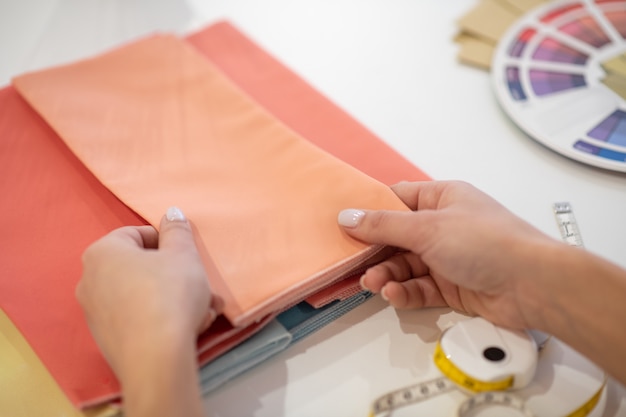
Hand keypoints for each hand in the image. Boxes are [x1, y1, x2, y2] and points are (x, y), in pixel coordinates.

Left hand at [76, 207, 221, 378]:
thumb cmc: (169, 295)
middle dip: (175, 275)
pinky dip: (160, 317)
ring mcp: (94, 312)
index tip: (187, 255)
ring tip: (203, 309)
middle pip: (140, 267)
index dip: (167, 241)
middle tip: (200, 284)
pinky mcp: (105, 339)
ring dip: (174, 297)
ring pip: (142, 294)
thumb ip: (177, 231)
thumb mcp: (183, 255)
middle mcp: (90, 279)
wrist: (155, 359)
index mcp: (103, 252)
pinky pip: (137, 317)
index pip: (137, 234)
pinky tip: (187, 327)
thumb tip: (171, 213)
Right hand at [338, 180, 560, 329]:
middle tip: (355, 263)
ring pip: (405, 265)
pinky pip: (418, 287)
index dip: (371, 211)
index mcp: (442, 199)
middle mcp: (443, 226)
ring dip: (387, 275)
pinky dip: (404, 292)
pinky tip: (394, 295)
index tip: (345, 224)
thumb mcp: (427, 228)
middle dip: (376, 251)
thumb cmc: (488, 243)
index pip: (397, 199)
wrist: (532, 285)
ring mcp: (448, 257)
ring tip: (375, 284)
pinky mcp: (452, 286)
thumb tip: (349, 216)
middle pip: (397, 237)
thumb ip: (384, 225)